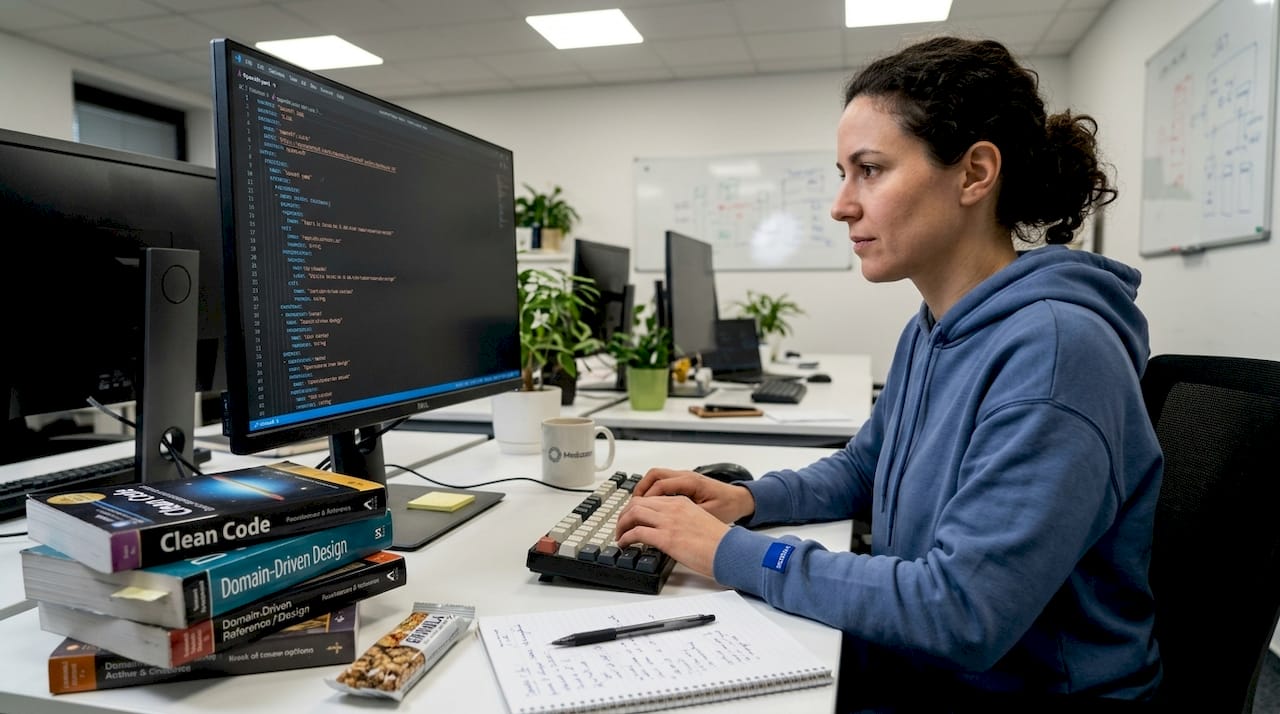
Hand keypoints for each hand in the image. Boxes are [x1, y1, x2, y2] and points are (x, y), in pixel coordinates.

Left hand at [615, 494, 729, 576]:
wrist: (730, 550)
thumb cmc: (720, 542)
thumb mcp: (699, 521)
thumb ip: (682, 521)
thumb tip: (671, 532)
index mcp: (682, 502)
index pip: (650, 499)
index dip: (636, 508)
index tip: (631, 518)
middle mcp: (673, 508)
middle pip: (637, 503)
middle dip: (624, 514)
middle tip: (621, 526)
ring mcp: (669, 522)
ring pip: (633, 513)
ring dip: (621, 525)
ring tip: (620, 536)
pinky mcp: (666, 538)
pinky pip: (636, 532)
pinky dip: (625, 537)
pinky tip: (624, 544)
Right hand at [632, 468, 755, 522]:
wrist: (740, 500)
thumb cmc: (728, 506)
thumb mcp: (708, 514)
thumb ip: (687, 517)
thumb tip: (667, 525)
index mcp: (690, 482)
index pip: (660, 485)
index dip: (645, 500)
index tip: (636, 514)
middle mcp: (685, 476)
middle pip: (653, 476)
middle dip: (638, 491)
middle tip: (629, 509)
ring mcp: (683, 478)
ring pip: (655, 477)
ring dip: (643, 490)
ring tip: (635, 507)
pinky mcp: (683, 483)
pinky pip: (661, 482)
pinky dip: (651, 492)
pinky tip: (648, 506)